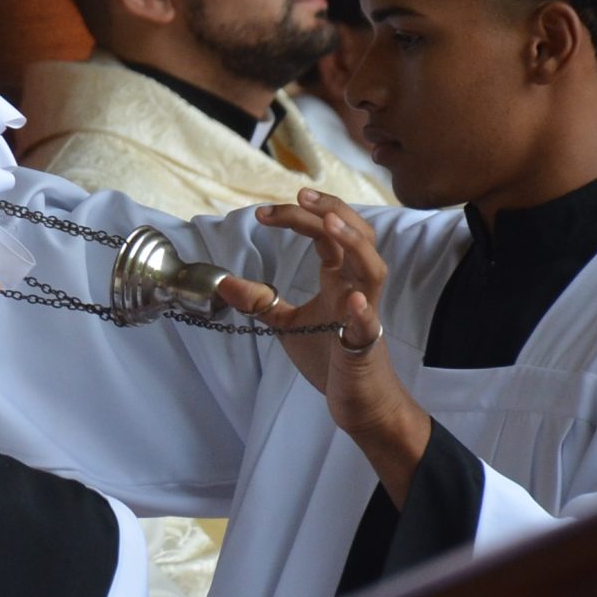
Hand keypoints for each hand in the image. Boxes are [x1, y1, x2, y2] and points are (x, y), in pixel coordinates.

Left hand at [217, 188, 429, 501]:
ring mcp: (365, 315)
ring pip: (373, 268)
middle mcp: (356, 288)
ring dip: (354, 243)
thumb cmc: (329, 358)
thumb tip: (223, 281)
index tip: (262, 213)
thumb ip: (260, 301)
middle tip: (299, 194)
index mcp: (339, 279)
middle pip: (357, 235)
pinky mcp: (365, 347)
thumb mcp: (286, 323)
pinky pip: (370, 326)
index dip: (300, 216)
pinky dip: (362, 313)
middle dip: (332, 210)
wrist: (357, 402)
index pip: (327, 234)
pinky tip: (351, 302)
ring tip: (329, 223)